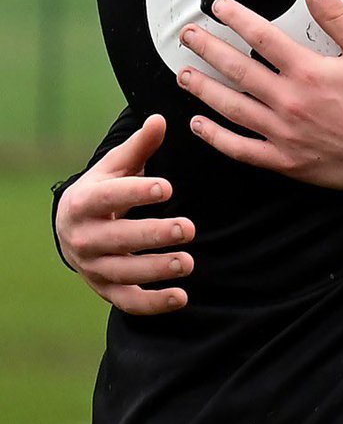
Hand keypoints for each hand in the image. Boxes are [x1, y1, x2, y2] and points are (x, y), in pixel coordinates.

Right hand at [55, 114, 195, 314]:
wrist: (72, 225)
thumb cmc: (103, 188)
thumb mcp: (116, 165)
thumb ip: (140, 146)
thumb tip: (160, 120)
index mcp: (85, 201)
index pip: (110, 197)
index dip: (138, 193)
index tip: (167, 188)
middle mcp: (84, 237)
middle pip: (118, 238)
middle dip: (153, 235)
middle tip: (188, 228)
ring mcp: (92, 266)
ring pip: (124, 273)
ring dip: (157, 270)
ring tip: (189, 262)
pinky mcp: (104, 289)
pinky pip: (127, 302)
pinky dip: (153, 304)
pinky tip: (182, 297)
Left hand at [179, 0, 342, 190]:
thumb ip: (338, 17)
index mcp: (309, 71)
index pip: (262, 37)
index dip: (237, 18)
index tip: (218, 7)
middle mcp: (289, 101)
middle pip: (238, 69)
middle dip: (208, 49)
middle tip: (187, 35)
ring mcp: (283, 134)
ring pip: (232, 108)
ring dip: (204, 89)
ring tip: (183, 74)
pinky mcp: (285, 160)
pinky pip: (241, 149)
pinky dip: (217, 137)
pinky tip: (200, 125)